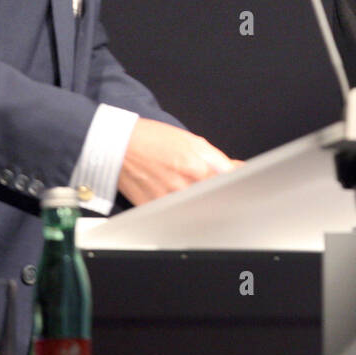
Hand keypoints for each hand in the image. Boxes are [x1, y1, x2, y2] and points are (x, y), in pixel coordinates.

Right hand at [117, 118, 238, 206]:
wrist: (118, 146)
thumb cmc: (153, 139)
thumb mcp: (191, 141)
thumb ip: (217, 158)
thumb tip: (237, 169)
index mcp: (198, 168)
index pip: (229, 185)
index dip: (234, 186)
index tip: (236, 186)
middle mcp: (185, 187)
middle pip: (214, 200)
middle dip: (217, 195)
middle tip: (211, 188)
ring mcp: (169, 201)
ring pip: (195, 210)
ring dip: (199, 203)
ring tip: (184, 187)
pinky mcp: (154, 210)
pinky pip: (175, 215)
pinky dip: (179, 208)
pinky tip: (173, 195)